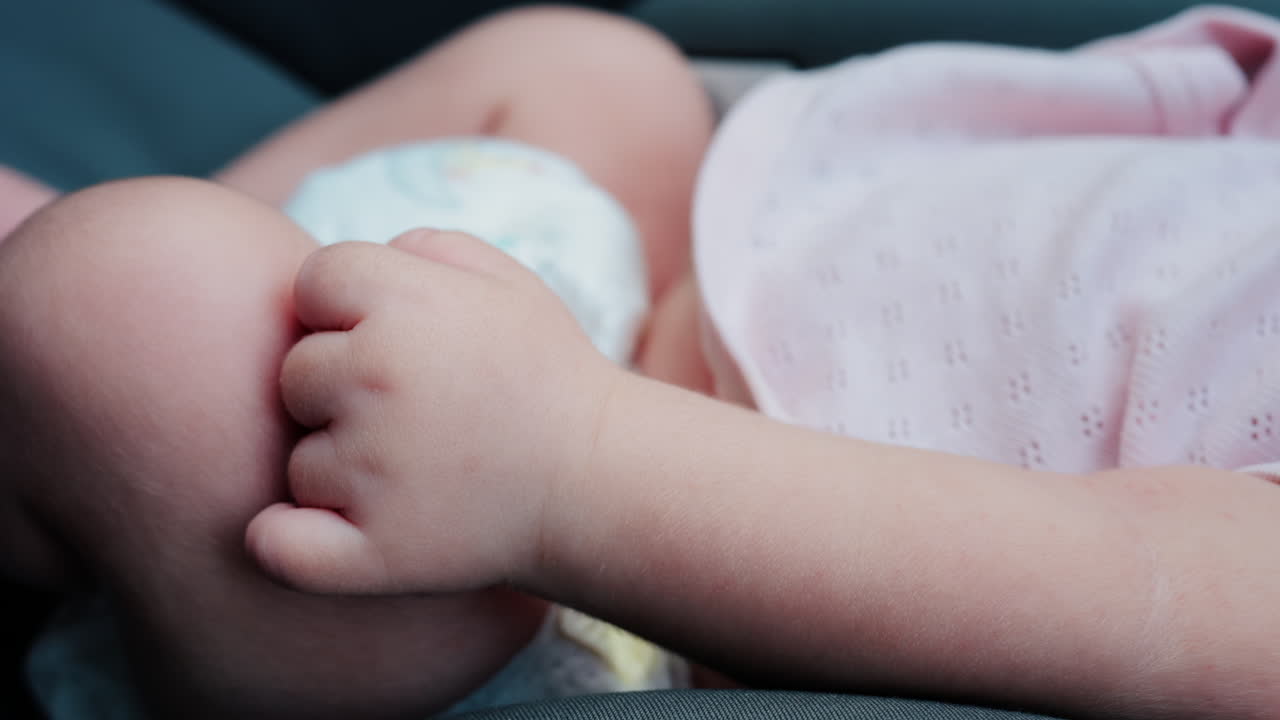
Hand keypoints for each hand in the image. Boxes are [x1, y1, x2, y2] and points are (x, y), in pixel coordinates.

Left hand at [246, 229, 618, 594]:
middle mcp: (375, 378)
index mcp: (403, 303)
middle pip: (295, 372)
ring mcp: (369, 469)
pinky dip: (287, 542)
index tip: (391, 340)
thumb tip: (353, 269)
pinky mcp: (373, 550)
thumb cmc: (550, 377)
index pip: (313, 282)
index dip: (346, 309)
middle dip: (338, 388)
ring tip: (418, 471)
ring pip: (300, 460)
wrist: (602, 480)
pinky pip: (280, 544)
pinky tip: (320, 530)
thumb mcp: (508, 281)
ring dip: (340, 467)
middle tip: (412, 412)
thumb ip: (425, 247)